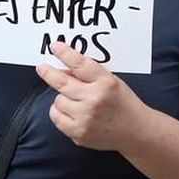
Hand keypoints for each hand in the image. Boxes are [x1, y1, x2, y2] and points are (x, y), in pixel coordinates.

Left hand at [35, 42, 149, 151]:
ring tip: (76, 101)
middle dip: (49, 72)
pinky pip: (56, 116)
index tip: (55, 47)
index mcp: (106, 83)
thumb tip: (65, 67)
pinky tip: (71, 112)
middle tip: (42, 67)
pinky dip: (60, 112)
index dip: (65, 54)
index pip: (80, 64)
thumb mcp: (113, 83)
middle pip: (62, 82)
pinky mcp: (77, 132)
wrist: (136, 131)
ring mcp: (85, 117)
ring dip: (63, 98)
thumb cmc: (124, 104)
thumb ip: (92, 76)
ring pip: (58, 100)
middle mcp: (94, 99)